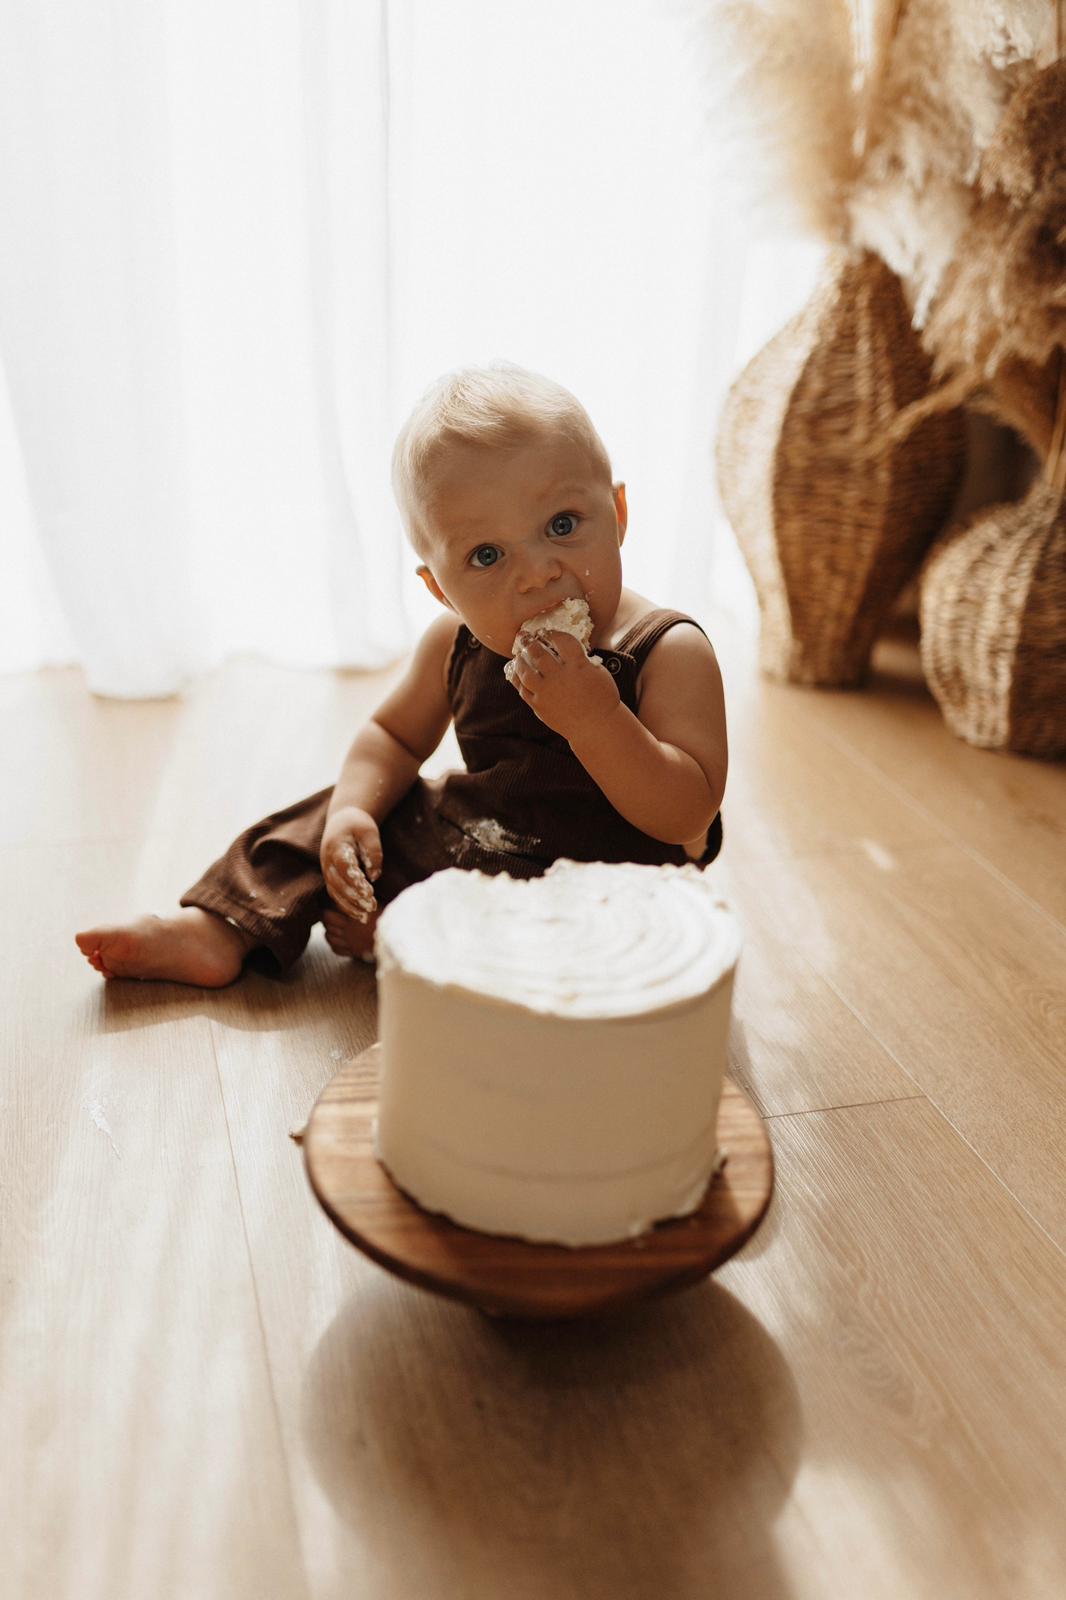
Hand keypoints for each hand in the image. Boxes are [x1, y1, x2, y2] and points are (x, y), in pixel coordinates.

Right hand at [320, 806, 382, 922]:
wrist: (341, 821)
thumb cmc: (358, 825)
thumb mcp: (369, 831)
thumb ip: (373, 852)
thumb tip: (374, 876)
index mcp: (336, 846)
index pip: (344, 866)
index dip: (355, 880)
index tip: (370, 892)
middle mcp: (327, 861)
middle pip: (338, 883)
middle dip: (354, 897)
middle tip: (372, 906)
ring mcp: (326, 870)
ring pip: (334, 892)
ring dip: (349, 906)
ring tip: (366, 915)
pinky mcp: (330, 878)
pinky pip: (335, 895)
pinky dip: (345, 906)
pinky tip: (359, 914)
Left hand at [509, 631, 620, 739]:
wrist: (596, 727)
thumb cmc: (602, 698)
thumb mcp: (599, 672)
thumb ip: (582, 659)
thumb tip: (565, 649)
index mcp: (578, 665)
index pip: (561, 640)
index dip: (552, 633)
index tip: (547, 632)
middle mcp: (560, 677)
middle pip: (538, 653)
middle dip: (529, 642)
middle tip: (524, 636)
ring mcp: (547, 692)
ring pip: (525, 671)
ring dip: (520, 661)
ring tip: (519, 656)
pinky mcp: (539, 706)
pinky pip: (523, 690)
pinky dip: (518, 680)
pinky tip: (518, 674)